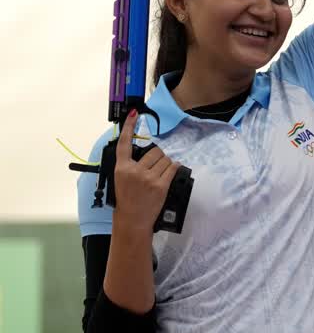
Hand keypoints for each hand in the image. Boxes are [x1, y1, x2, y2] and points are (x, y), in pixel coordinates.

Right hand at [111, 109, 179, 233]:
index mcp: (121, 168)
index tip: (134, 113)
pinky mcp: (161, 185)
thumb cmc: (127, 199)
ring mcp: (148, 178)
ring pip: (165, 159)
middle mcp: (134, 171)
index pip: (124, 144)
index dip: (130, 127)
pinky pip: (173, 167)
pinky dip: (173, 168)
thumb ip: (130, 164)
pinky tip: (168, 173)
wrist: (132, 219)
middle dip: (157, 157)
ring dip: (165, 163)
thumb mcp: (121, 179)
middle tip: (153, 168)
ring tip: (158, 174)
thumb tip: (144, 151)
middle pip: (154, 151)